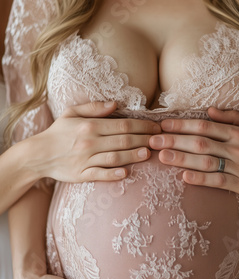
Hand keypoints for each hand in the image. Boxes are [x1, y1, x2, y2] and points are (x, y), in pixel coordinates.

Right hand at [31, 101, 160, 182]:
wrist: (38, 155)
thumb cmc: (58, 132)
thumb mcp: (72, 113)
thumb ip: (94, 107)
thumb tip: (116, 103)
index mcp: (90, 125)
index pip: (123, 125)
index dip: (143, 126)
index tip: (156, 127)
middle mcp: (89, 142)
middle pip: (123, 140)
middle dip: (144, 139)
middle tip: (160, 140)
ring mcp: (85, 159)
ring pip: (115, 157)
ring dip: (133, 156)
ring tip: (148, 154)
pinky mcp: (81, 175)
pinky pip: (100, 175)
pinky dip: (113, 174)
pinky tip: (126, 173)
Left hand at [149, 107, 238, 203]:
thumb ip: (234, 117)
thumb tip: (211, 109)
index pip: (205, 125)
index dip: (182, 124)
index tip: (163, 124)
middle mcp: (237, 147)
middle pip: (200, 141)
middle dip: (174, 139)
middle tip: (152, 140)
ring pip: (205, 161)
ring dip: (181, 158)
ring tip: (161, 156)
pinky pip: (218, 181)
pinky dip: (200, 179)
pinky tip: (183, 177)